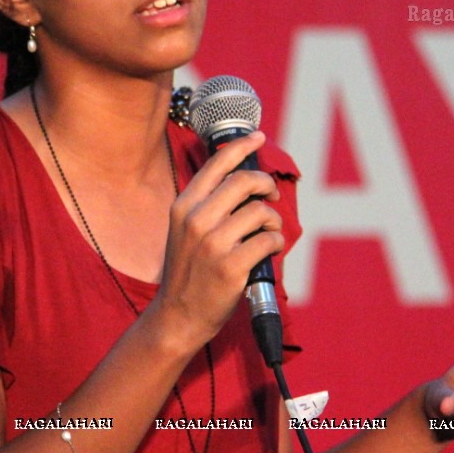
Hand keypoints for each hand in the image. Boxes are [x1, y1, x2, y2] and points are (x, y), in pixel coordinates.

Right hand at [150, 131, 284, 349]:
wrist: (177, 316)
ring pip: (260, 212)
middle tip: (271, 195)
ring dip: (273, 219)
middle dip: (265, 184)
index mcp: (183, 206)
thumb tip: (243, 181)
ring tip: (269, 231)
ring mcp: (214, 243)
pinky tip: (269, 249)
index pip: (217, 165)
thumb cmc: (188, 271)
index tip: (258, 137)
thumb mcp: (184, 231)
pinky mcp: (232, 266)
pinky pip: (269, 240)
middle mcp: (196, 220)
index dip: (242, 146)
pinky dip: (276, 242)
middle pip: (244, 182)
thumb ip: (206, 205)